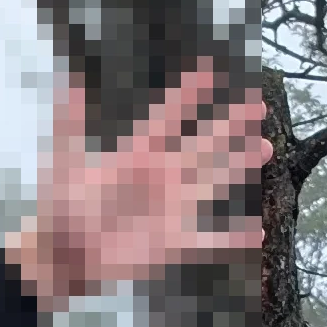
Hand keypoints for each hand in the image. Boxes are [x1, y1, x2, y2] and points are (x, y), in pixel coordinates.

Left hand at [10, 58, 271, 313]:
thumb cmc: (61, 207)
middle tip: (258, 107)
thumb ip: (70, 121)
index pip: (169, 116)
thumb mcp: (65, 161)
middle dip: (231, 124)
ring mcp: (171, 207)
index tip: (212, 68)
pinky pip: (210, 239)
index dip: (189, 93)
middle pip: (204, 144)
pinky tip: (259, 231)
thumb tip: (66, 78)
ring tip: (266, 149)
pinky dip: (234, 237)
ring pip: (215, 180)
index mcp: (138, 153)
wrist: (63, 257)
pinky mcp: (173, 242)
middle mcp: (161, 175)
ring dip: (240, 164)